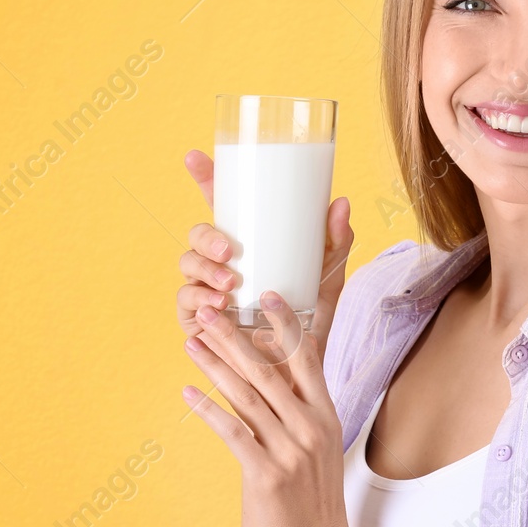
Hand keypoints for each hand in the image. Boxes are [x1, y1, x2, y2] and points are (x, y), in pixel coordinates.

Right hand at [177, 148, 355, 358]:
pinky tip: (216, 306)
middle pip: (198, 233)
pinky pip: (186, 301)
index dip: (205, 178)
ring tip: (230, 286)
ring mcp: (205, 287)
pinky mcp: (196, 318)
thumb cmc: (308, 319)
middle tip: (230, 251)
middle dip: (207, 236)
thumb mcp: (327, 278)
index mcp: (247, 243)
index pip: (221, 205)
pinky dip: (198, 301)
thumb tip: (341, 202)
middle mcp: (220, 260)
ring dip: (204, 270)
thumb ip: (336, 244)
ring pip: (188, 264)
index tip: (195, 156)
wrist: (296, 370)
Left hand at [182, 296, 356, 526]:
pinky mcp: (265, 474)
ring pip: (246, 395)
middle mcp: (310, 426)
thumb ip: (302, 408)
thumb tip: (277, 374)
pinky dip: (207, 409)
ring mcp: (289, 450)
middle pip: (268, 370)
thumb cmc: (315, 495)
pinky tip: (187, 392)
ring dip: (215, 365)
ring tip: (192, 341)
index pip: (305, 358)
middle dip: (234, 336)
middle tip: (210, 310)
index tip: (266, 294)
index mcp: (325, 414)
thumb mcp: (321, 444)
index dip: (284, 324)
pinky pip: (232, 433)